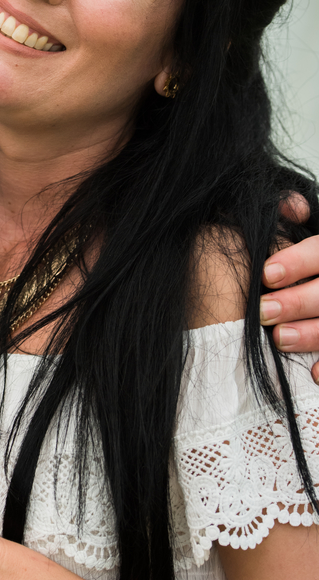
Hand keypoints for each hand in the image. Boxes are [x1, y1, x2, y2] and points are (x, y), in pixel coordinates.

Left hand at [262, 195, 318, 382]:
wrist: (317, 286)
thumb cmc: (310, 270)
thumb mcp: (307, 241)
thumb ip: (292, 221)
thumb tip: (291, 206)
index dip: (296, 261)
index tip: (265, 274)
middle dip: (298, 301)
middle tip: (264, 312)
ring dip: (312, 333)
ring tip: (280, 339)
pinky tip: (314, 373)